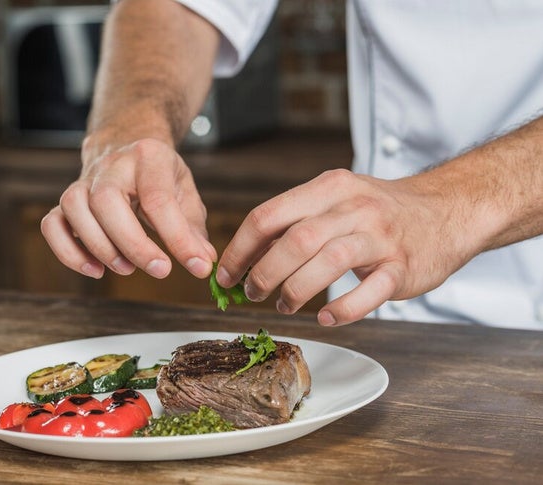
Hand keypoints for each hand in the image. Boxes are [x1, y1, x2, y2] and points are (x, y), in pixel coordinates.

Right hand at [41, 137, 216, 279]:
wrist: (126, 144)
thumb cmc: (159, 175)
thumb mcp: (185, 191)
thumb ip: (193, 228)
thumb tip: (204, 262)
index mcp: (149, 156)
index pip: (159, 198)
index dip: (178, 237)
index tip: (197, 266)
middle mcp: (111, 165)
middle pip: (106, 200)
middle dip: (132, 242)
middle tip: (159, 270)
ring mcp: (83, 181)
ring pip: (75, 208)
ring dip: (100, 247)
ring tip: (126, 269)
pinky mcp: (66, 201)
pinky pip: (52, 224)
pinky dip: (67, 251)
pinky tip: (94, 269)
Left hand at [215, 169, 475, 325]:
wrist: (445, 211)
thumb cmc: (377, 211)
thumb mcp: (335, 200)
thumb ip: (293, 221)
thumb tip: (244, 256)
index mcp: (328, 188)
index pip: (268, 216)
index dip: (240, 250)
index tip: (225, 275)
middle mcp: (354, 207)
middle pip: (295, 240)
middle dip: (263, 272)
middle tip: (252, 293)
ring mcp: (381, 237)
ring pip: (328, 262)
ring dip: (296, 290)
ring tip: (284, 305)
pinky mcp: (403, 266)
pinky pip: (369, 293)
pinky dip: (342, 310)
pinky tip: (325, 318)